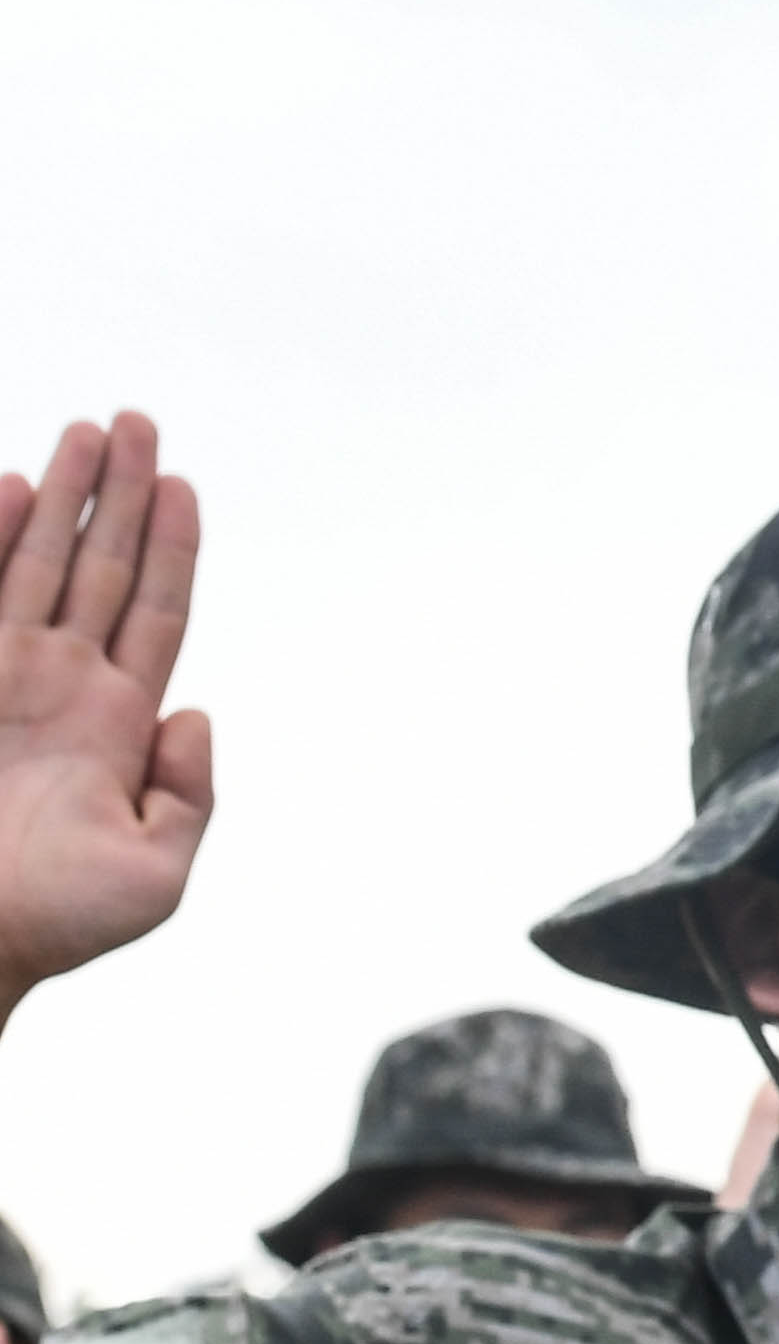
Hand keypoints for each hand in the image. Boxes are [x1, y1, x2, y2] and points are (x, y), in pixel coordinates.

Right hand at [0, 415, 212, 1018]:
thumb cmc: (45, 922)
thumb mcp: (153, 872)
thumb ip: (189, 793)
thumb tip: (195, 714)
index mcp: (112, 725)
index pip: (154, 613)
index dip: (170, 549)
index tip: (181, 484)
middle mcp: (55, 688)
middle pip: (99, 567)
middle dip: (118, 495)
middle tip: (136, 421)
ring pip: (35, 565)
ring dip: (60, 498)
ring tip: (87, 431)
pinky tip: (8, 487)